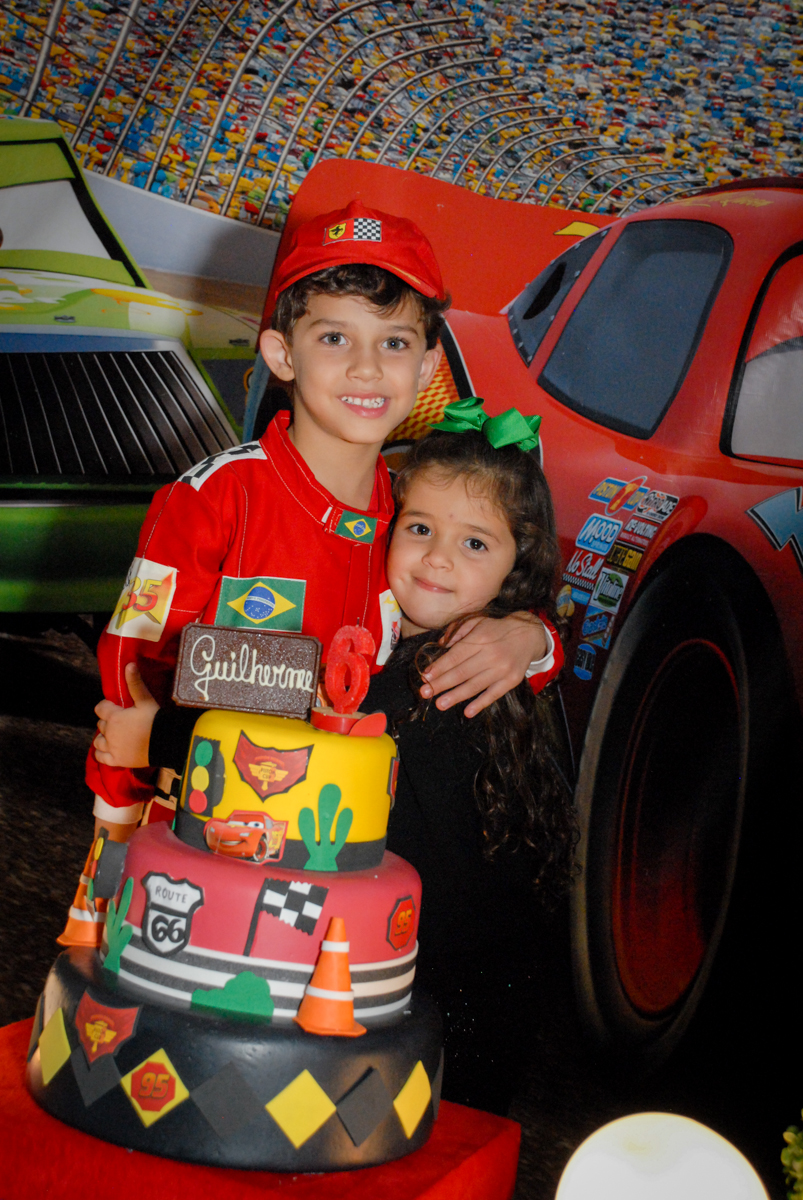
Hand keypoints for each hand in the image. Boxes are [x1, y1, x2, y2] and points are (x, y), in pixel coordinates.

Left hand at [93, 662, 158, 768]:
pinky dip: (102, 753)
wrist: (166, 743)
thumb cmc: (156, 719)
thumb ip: (135, 684)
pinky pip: (101, 757)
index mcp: (114, 716)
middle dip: (107, 722)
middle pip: (100, 725)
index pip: (100, 708)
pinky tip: (109, 750)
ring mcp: (112, 748)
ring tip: (114, 736)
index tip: (116, 707)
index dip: (106, 706)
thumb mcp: (146, 700)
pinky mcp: (117, 760)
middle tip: (120, 722)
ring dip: (103, 737)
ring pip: (98, 741)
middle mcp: (109, 732)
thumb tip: (129, 664)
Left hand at [420, 612, 546, 717]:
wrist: (528, 636)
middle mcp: (491, 654)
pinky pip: (493, 694)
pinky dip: (480, 704)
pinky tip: (467, 712)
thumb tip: (440, 644)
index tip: (425, 676)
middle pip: (462, 672)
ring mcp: (502, 669)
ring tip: (440, 704)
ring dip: (456, 696)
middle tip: (425, 693)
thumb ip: (457, 631)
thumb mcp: (477, 622)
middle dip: (441, 684)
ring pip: (475, 685)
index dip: (440, 667)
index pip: (456, 655)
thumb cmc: (496, 630)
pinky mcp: (511, 681)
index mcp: (480, 638)